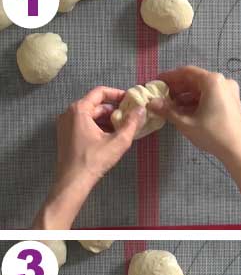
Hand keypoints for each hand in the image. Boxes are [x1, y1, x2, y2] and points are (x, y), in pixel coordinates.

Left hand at [33, 86, 145, 228]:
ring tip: (121, 130)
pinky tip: (108, 138)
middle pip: (95, 105)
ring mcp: (65, 124)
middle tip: (128, 118)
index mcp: (79, 109)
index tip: (130, 100)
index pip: (100, 92)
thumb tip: (141, 109)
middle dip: (113, 111)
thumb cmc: (93, 161)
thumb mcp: (117, 142)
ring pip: (89, 116)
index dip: (117, 94)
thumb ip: (131, 124)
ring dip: (106, 120)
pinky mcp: (65, 136)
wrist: (73, 182)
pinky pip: (83, 125)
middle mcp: (69, 113)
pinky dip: (97, 127)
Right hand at [149, 66, 240, 192]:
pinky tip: (185, 112)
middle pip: (195, 81)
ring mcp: (229, 92)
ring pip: (202, 90)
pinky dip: (197, 103)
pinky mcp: (231, 103)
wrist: (238, 151)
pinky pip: (210, 97)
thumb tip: (151, 103)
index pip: (186, 73)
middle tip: (162, 97)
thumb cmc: (213, 135)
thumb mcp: (186, 123)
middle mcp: (222, 82)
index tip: (157, 82)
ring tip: (171, 107)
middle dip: (177, 89)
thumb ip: (167, 111)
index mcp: (212, 81)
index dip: (169, 77)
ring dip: (186, 97)